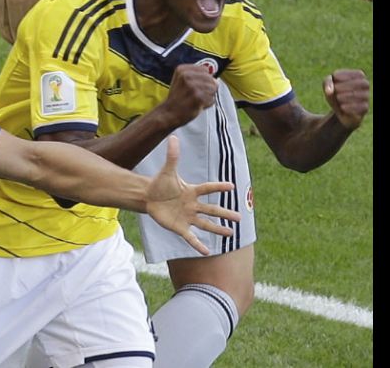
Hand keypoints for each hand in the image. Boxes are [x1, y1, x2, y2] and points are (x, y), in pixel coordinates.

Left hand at [145, 136, 237, 255]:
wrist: (149, 197)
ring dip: (217, 229)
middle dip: (225, 213)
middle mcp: (192, 205)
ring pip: (205, 224)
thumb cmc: (160, 184)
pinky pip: (190, 237)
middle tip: (240, 217)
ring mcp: (187, 217)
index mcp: (191, 191)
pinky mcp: (179, 227)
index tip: (232, 186)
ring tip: (231, 234)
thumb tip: (173, 137)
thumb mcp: (167, 171)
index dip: (218, 187)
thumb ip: (172, 156)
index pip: (207, 188)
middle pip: (211, 209)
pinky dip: (198, 244)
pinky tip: (206, 251)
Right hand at [161, 64, 218, 126]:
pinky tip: (197, 105)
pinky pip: (212, 99)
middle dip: (207, 88)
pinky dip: (207, 104)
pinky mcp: (198, 98)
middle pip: (211, 79)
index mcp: (182, 69)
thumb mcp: (181, 80)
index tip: (193, 86)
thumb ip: (197, 75)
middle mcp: (186, 76)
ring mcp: (193, 87)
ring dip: (207, 97)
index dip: (203, 79)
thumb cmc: (177, 98)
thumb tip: (216, 80)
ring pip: (213, 89)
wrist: (168, 113)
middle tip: (195, 95)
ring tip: (196, 100)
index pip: (205, 70)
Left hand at [323, 69, 369, 129]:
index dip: (347, 75)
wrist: (338, 109)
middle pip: (362, 84)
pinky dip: (350, 107)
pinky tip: (342, 107)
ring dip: (347, 97)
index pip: (358, 74)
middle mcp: (365, 86)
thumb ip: (327, 83)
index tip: (335, 78)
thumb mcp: (328, 85)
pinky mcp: (364, 108)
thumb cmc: (334, 92)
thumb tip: (329, 91)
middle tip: (336, 89)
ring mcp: (366, 97)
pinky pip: (361, 107)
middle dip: (347, 86)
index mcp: (359, 77)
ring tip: (338, 98)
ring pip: (362, 96)